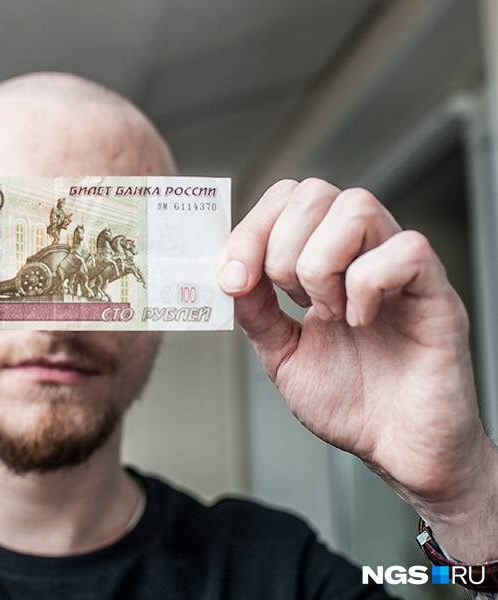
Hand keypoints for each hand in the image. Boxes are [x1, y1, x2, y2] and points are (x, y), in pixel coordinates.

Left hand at [220, 178, 497, 560]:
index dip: (251, 230)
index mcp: (326, 260)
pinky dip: (367, 285)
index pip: (287, 199)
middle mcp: (363, 253)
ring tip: (326, 311)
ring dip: (321, 262)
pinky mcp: (436, 295)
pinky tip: (359, 321)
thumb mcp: (282, 354)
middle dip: (281, 247)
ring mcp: (400, 270)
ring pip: (357, 207)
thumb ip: (255, 312)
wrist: (398, 450)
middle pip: (315, 192)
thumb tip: (228, 274)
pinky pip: (406, 251)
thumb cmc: (351, 401)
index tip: (232, 279)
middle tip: (290, 300)